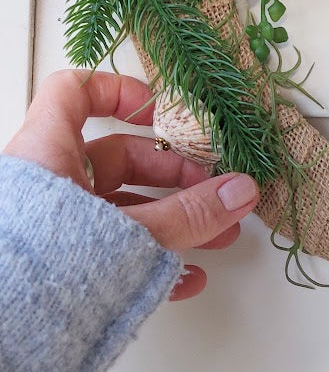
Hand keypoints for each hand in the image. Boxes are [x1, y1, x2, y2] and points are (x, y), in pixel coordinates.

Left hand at [3, 69, 259, 299]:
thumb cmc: (42, 270)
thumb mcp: (130, 233)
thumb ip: (190, 213)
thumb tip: (242, 190)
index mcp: (47, 153)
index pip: (74, 93)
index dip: (120, 93)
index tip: (161, 113)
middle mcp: (45, 183)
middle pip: (116, 157)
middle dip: (175, 176)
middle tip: (212, 191)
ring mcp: (49, 227)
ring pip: (119, 209)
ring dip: (173, 220)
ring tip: (214, 237)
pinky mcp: (55, 268)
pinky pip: (108, 252)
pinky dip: (148, 259)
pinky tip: (183, 277)